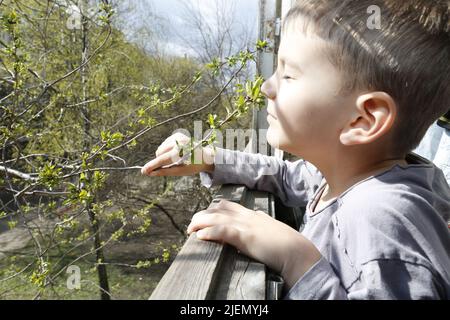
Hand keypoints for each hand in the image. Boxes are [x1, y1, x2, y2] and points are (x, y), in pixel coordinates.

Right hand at [141, 132, 214, 176]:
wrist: (205, 156)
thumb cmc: (193, 165)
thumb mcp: (180, 171)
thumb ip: (165, 172)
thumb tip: (150, 173)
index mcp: (181, 153)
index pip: (163, 160)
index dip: (152, 166)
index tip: (143, 171)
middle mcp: (179, 143)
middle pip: (159, 153)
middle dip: (160, 161)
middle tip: (170, 165)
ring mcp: (178, 137)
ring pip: (160, 149)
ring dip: (163, 155)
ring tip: (175, 159)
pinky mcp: (177, 134)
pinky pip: (164, 144)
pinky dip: (167, 149)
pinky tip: (176, 152)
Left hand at [187, 200, 321, 288]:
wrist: (297, 252)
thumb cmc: (287, 245)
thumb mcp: (270, 231)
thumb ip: (260, 227)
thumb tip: (254, 227)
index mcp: (253, 215)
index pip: (229, 206)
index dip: (213, 209)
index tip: (204, 215)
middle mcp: (248, 217)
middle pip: (219, 209)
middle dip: (202, 215)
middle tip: (192, 225)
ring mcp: (246, 225)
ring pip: (217, 218)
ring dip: (200, 223)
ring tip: (190, 230)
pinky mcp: (246, 237)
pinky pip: (223, 231)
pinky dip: (210, 232)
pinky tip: (200, 237)